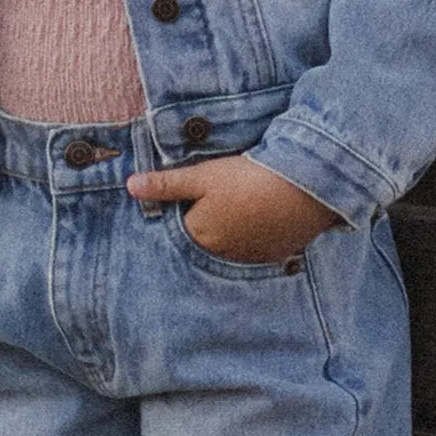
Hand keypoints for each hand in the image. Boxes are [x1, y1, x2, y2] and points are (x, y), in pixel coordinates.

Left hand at [125, 154, 338, 264]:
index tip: (202, 191)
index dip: (189, 207)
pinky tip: (267, 216)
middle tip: (229, 196)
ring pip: (233, 246)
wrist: (304, 188)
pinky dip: (260, 237)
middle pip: (207, 239)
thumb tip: (130, 187)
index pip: (182, 226)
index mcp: (199, 235)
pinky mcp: (276, 256)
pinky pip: (259, 250)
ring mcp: (251, 259)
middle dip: (212, 221)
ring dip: (235, 231)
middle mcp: (221, 255)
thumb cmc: (247, 179)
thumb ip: (166, 185)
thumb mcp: (203, 176)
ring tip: (248, 203)